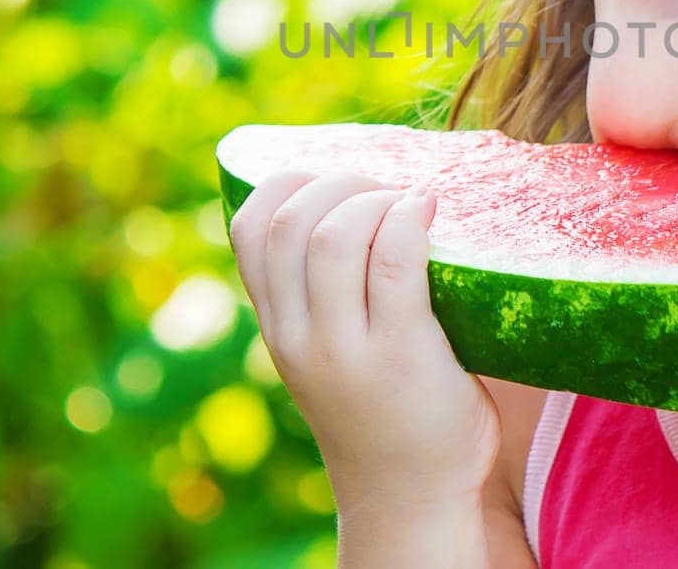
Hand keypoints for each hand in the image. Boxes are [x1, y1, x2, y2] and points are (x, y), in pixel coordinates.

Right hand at [228, 169, 500, 505]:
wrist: (411, 496)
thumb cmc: (382, 411)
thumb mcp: (322, 352)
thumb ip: (319, 293)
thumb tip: (352, 196)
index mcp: (277, 327)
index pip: (247, 229)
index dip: (287, 183)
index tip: (334, 183)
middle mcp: (298, 337)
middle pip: (291, 220)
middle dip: (341, 181)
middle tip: (385, 191)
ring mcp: (346, 348)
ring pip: (337, 234)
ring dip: (377, 197)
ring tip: (411, 203)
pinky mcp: (402, 354)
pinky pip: (395, 261)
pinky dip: (411, 218)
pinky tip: (430, 211)